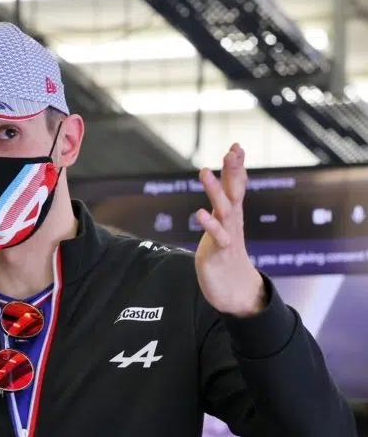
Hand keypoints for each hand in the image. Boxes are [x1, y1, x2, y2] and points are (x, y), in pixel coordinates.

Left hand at [194, 144, 265, 317]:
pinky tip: (200, 212)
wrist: (236, 291)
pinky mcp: (220, 252)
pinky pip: (217, 236)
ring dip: (214, 191)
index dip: (236, 167)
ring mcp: (228, 236)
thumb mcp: (224, 227)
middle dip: (232, 171)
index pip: (236, 186)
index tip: (236, 146)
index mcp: (232, 215)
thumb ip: (223, 207)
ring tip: (204, 171)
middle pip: (234, 192)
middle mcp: (232, 222)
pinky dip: (209, 224)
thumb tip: (222, 188)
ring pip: (224, 210)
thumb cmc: (226, 256)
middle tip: (232, 151)